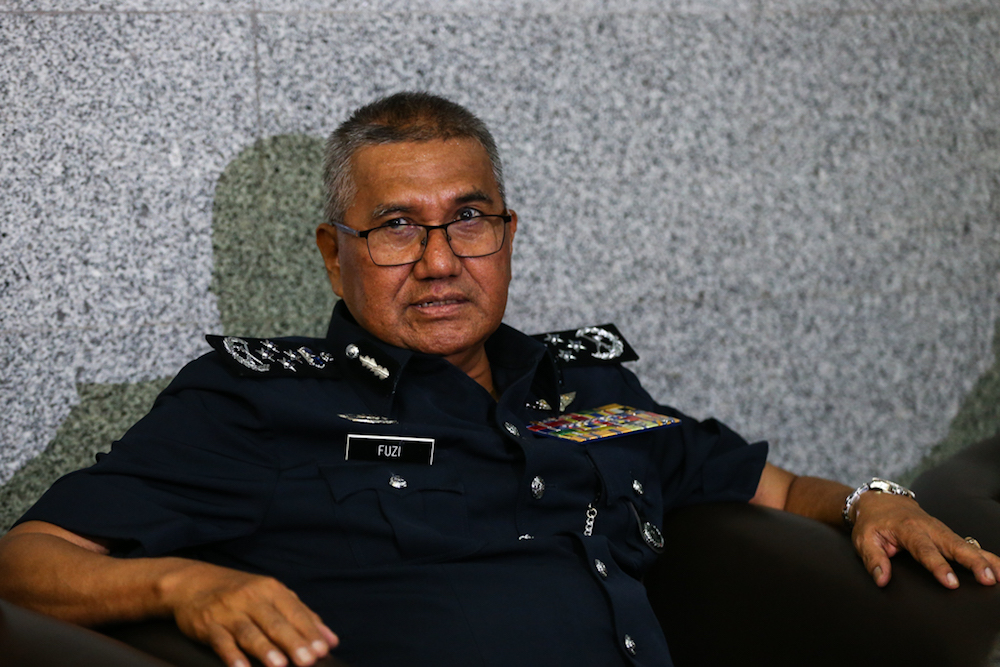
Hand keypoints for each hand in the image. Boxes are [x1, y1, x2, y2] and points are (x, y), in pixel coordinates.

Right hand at [160, 560, 338, 666]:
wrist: (192, 582)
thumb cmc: (240, 592)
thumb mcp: (271, 595)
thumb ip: (301, 615)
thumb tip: (330, 639)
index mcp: (272, 590)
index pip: (295, 612)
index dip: (309, 632)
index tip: (323, 650)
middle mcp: (252, 598)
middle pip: (275, 623)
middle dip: (293, 643)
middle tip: (308, 661)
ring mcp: (229, 611)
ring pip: (250, 632)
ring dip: (265, 650)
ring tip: (280, 666)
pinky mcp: (208, 624)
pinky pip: (221, 641)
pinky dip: (232, 656)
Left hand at [850, 490, 999, 588]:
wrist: (880, 501)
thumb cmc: (872, 523)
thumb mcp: (864, 539)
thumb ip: (873, 559)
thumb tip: (882, 580)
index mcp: (907, 529)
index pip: (925, 550)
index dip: (938, 566)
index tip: (952, 583)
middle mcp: (929, 528)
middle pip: (954, 546)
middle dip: (973, 562)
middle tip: (989, 579)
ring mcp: (941, 530)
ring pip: (967, 545)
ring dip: (986, 560)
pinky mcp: (947, 535)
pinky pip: (969, 545)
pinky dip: (986, 556)